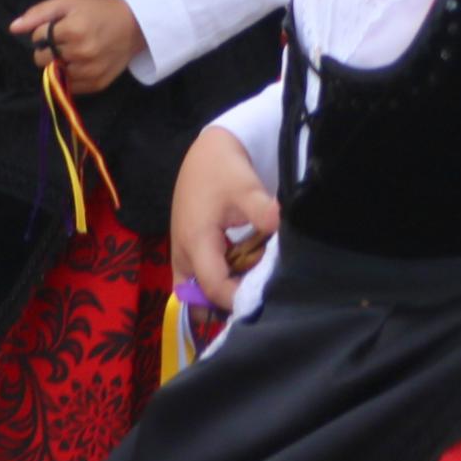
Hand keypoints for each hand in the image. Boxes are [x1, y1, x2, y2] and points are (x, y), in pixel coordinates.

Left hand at [13, 0, 144, 96]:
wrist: (136, 25)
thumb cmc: (98, 10)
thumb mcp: (70, 1)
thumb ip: (39, 13)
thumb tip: (13, 28)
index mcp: (74, 30)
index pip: (38, 37)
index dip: (46, 29)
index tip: (62, 25)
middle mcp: (81, 53)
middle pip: (41, 58)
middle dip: (48, 48)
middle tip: (67, 39)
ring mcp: (89, 71)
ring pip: (53, 73)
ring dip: (59, 63)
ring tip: (76, 51)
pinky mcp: (96, 84)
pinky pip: (68, 87)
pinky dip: (70, 76)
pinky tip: (82, 63)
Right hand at [169, 127, 281, 306]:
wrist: (206, 154)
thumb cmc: (224, 171)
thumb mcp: (246, 188)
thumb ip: (262, 210)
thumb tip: (279, 226)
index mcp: (196, 242)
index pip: (213, 286)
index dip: (236, 298)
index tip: (263, 301)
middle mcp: (183, 256)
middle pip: (199, 298)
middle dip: (225, 306)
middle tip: (257, 300)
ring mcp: (181, 256)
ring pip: (194, 293)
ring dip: (219, 297)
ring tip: (252, 290)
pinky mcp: (186, 252)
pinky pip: (195, 281)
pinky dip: (214, 285)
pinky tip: (242, 278)